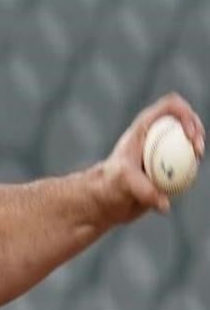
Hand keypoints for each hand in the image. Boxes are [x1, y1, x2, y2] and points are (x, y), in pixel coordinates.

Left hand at [100, 92, 203, 222]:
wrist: (110, 195)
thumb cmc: (113, 183)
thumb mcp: (126, 183)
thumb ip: (144, 191)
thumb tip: (164, 203)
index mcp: (143, 126)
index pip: (170, 106)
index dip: (186, 115)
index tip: (190, 136)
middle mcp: (154, 132)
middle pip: (184, 117)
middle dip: (197, 128)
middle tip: (197, 149)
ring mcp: (161, 145)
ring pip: (186, 135)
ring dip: (197, 144)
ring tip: (197, 156)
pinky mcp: (166, 160)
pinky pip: (185, 156)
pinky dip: (193, 161)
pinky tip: (193, 171)